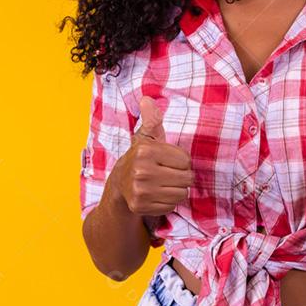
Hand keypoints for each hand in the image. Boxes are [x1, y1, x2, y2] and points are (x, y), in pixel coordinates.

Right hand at [113, 95, 193, 216]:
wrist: (119, 184)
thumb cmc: (141, 158)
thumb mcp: (146, 138)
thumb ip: (152, 119)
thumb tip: (146, 99)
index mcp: (145, 150)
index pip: (186, 160)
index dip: (181, 161)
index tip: (169, 161)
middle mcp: (141, 171)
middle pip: (186, 178)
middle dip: (181, 177)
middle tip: (168, 174)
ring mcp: (139, 190)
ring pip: (181, 194)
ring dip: (176, 190)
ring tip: (164, 184)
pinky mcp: (139, 206)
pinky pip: (171, 206)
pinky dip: (167, 202)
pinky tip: (156, 195)